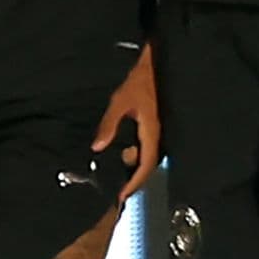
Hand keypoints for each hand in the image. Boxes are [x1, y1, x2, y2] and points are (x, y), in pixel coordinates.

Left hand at [92, 44, 160, 200]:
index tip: (123, 196)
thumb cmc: (140, 80)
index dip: (134, 183)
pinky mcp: (160, 124)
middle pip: (149, 165)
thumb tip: (97, 148)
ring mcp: (162, 130)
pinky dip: (138, 153)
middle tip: (118, 189)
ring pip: (150, 156)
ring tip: (118, 170)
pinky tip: (126, 149)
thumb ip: (109, 125)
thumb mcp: (119, 101)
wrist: (160, 63)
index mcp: (152, 133)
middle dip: (134, 178)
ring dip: (135, 164)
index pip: (146, 166)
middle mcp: (160, 135)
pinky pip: (150, 145)